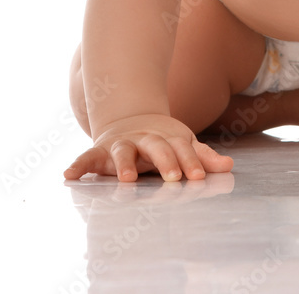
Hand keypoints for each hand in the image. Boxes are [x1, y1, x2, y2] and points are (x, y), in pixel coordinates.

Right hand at [63, 114, 233, 181]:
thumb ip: (202, 157)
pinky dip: (78, 165)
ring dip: (124, 164)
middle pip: (156, 147)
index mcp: (166, 139)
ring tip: (126, 179)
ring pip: (123, 151)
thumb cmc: (162, 141)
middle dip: (165, 161)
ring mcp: (121, 144)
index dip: (190, 162)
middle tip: (173, 178)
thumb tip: (230, 166)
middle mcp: (143, 140)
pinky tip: (69, 176)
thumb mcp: (182, 144)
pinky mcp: (100, 151)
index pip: (181, 149)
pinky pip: (86, 158)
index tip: (199, 177)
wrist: (129, 119)